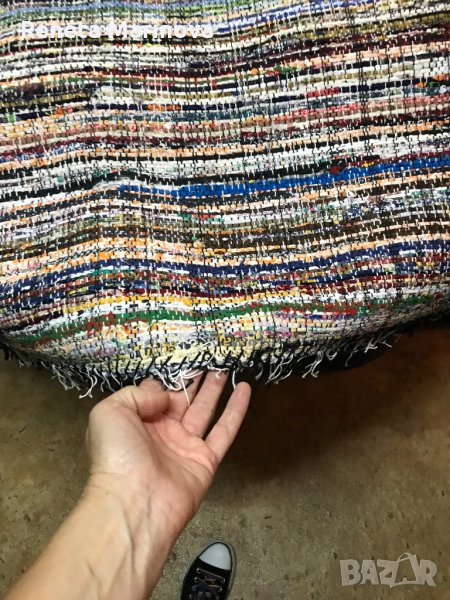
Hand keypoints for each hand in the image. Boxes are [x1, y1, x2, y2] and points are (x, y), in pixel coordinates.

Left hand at [85, 372, 250, 535]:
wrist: (134, 503)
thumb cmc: (116, 455)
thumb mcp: (109, 412)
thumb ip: (137, 394)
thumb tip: (165, 395)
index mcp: (136, 421)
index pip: (154, 393)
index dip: (166, 377)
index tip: (181, 358)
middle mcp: (162, 432)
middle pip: (182, 399)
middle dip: (194, 379)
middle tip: (209, 357)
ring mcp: (185, 447)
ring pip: (204, 410)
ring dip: (216, 388)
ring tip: (226, 365)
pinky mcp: (206, 460)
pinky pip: (224, 431)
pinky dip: (236, 410)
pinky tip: (245, 389)